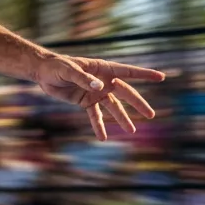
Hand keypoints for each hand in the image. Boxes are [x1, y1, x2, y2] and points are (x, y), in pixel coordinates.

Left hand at [33, 54, 165, 140]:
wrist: (43, 73)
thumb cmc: (57, 66)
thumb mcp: (69, 70)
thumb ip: (84, 79)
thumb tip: (100, 88)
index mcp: (103, 69)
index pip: (127, 72)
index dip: (144, 74)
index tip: (160, 77)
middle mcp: (103, 81)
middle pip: (124, 93)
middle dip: (138, 103)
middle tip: (151, 115)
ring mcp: (96, 93)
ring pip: (113, 107)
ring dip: (121, 118)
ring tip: (130, 130)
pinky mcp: (86, 102)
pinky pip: (95, 115)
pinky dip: (98, 126)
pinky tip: (102, 137)